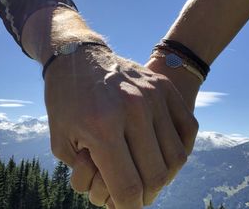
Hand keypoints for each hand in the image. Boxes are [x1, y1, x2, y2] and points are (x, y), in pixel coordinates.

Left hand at [44, 46, 197, 207]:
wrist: (77, 55)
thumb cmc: (65, 101)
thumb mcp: (61, 142)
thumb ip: (86, 175)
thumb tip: (118, 194)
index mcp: (102, 127)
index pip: (128, 186)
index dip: (128, 207)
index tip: (124, 207)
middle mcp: (133, 110)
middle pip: (156, 175)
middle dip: (146, 195)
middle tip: (136, 195)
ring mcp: (152, 96)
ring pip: (176, 156)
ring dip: (164, 175)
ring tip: (149, 175)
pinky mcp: (164, 87)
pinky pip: (187, 129)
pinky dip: (180, 148)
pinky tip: (163, 152)